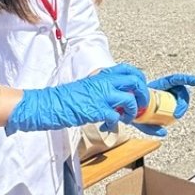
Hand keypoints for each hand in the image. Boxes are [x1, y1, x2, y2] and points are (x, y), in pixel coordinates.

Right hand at [7, 63, 147, 134]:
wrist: (51, 104)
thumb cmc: (69, 97)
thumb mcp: (90, 85)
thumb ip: (105, 86)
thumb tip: (120, 94)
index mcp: (103, 75)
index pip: (129, 70)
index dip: (140, 79)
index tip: (141, 89)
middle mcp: (105, 82)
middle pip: (136, 82)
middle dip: (143, 96)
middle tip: (140, 106)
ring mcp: (102, 96)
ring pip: (130, 100)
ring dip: (131, 112)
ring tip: (125, 118)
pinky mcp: (97, 110)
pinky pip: (116, 117)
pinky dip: (114, 123)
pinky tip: (107, 124)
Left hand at [135, 74, 194, 136]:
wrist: (129, 110)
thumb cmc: (134, 108)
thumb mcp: (138, 116)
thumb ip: (148, 126)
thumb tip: (163, 133)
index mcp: (160, 86)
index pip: (176, 79)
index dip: (187, 79)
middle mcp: (167, 90)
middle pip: (182, 93)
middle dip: (182, 103)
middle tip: (177, 115)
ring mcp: (169, 97)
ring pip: (181, 101)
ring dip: (181, 108)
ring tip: (176, 116)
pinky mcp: (170, 105)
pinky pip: (177, 108)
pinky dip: (179, 112)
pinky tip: (176, 116)